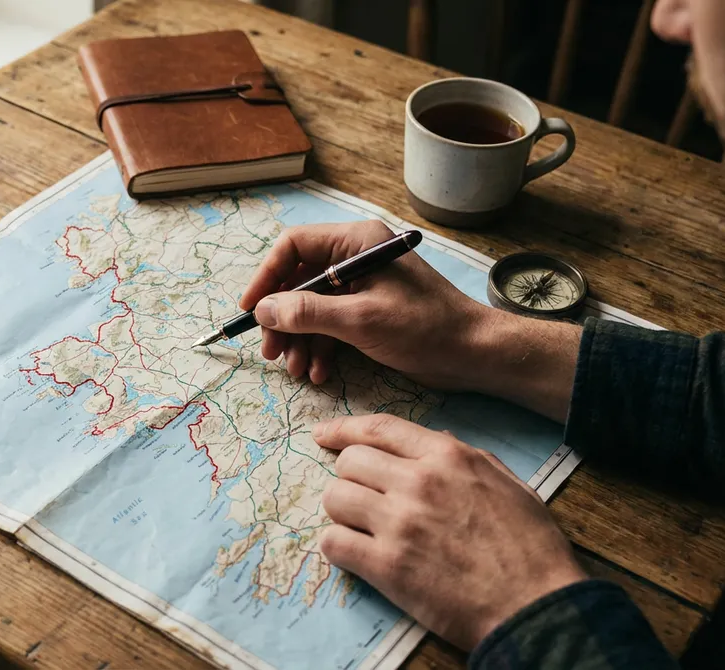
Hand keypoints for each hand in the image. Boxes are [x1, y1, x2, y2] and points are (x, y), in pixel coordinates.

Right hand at [240, 220, 487, 388]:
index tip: (251, 310)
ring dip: (300, 341)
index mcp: (356, 243)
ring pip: (311, 307)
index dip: (266, 277)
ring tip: (298, 371)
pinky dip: (321, 348)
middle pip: (298, 281)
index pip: (293, 247)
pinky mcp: (368, 311)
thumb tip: (263, 310)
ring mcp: (362, 285)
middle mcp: (355, 258)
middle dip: (283, 320)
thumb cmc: (424, 328)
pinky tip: (320, 373)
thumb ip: (307, 313)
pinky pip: (330, 324)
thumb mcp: (359, 320)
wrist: (473, 354)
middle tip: (271, 352)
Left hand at [315, 413, 585, 649]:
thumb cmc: (529, 547)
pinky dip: (338, 548)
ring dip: (342, 513)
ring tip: (362, 528)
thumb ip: (464, 458)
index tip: (323, 435)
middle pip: (349, 462)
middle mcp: (419, 482)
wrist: (536, 605)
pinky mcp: (387, 565)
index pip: (379, 428)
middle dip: (350, 479)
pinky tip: (356, 555)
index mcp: (448, 457)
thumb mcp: (506, 483)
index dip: (344, 429)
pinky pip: (333, 542)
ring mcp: (400, 523)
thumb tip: (432, 438)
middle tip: (364, 500)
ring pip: (334, 498)